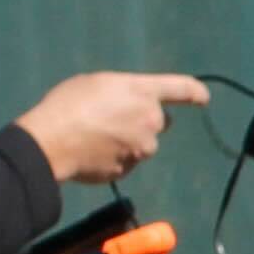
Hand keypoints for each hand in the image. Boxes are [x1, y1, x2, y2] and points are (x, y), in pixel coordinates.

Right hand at [18, 71, 212, 183]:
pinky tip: (91, 152)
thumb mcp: (96, 83)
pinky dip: (114, 157)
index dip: (194, 92)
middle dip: (143, 120)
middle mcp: (151, 120)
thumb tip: (129, 107)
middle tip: (112, 118)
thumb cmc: (68, 104)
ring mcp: (143, 149)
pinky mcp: (129, 169)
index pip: (181, 89)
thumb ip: (123, 92)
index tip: (203, 97)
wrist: (50, 143)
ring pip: (142, 144)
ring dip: (128, 140)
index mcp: (143, 92)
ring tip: (94, 136)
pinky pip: (126, 161)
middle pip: (158, 120)